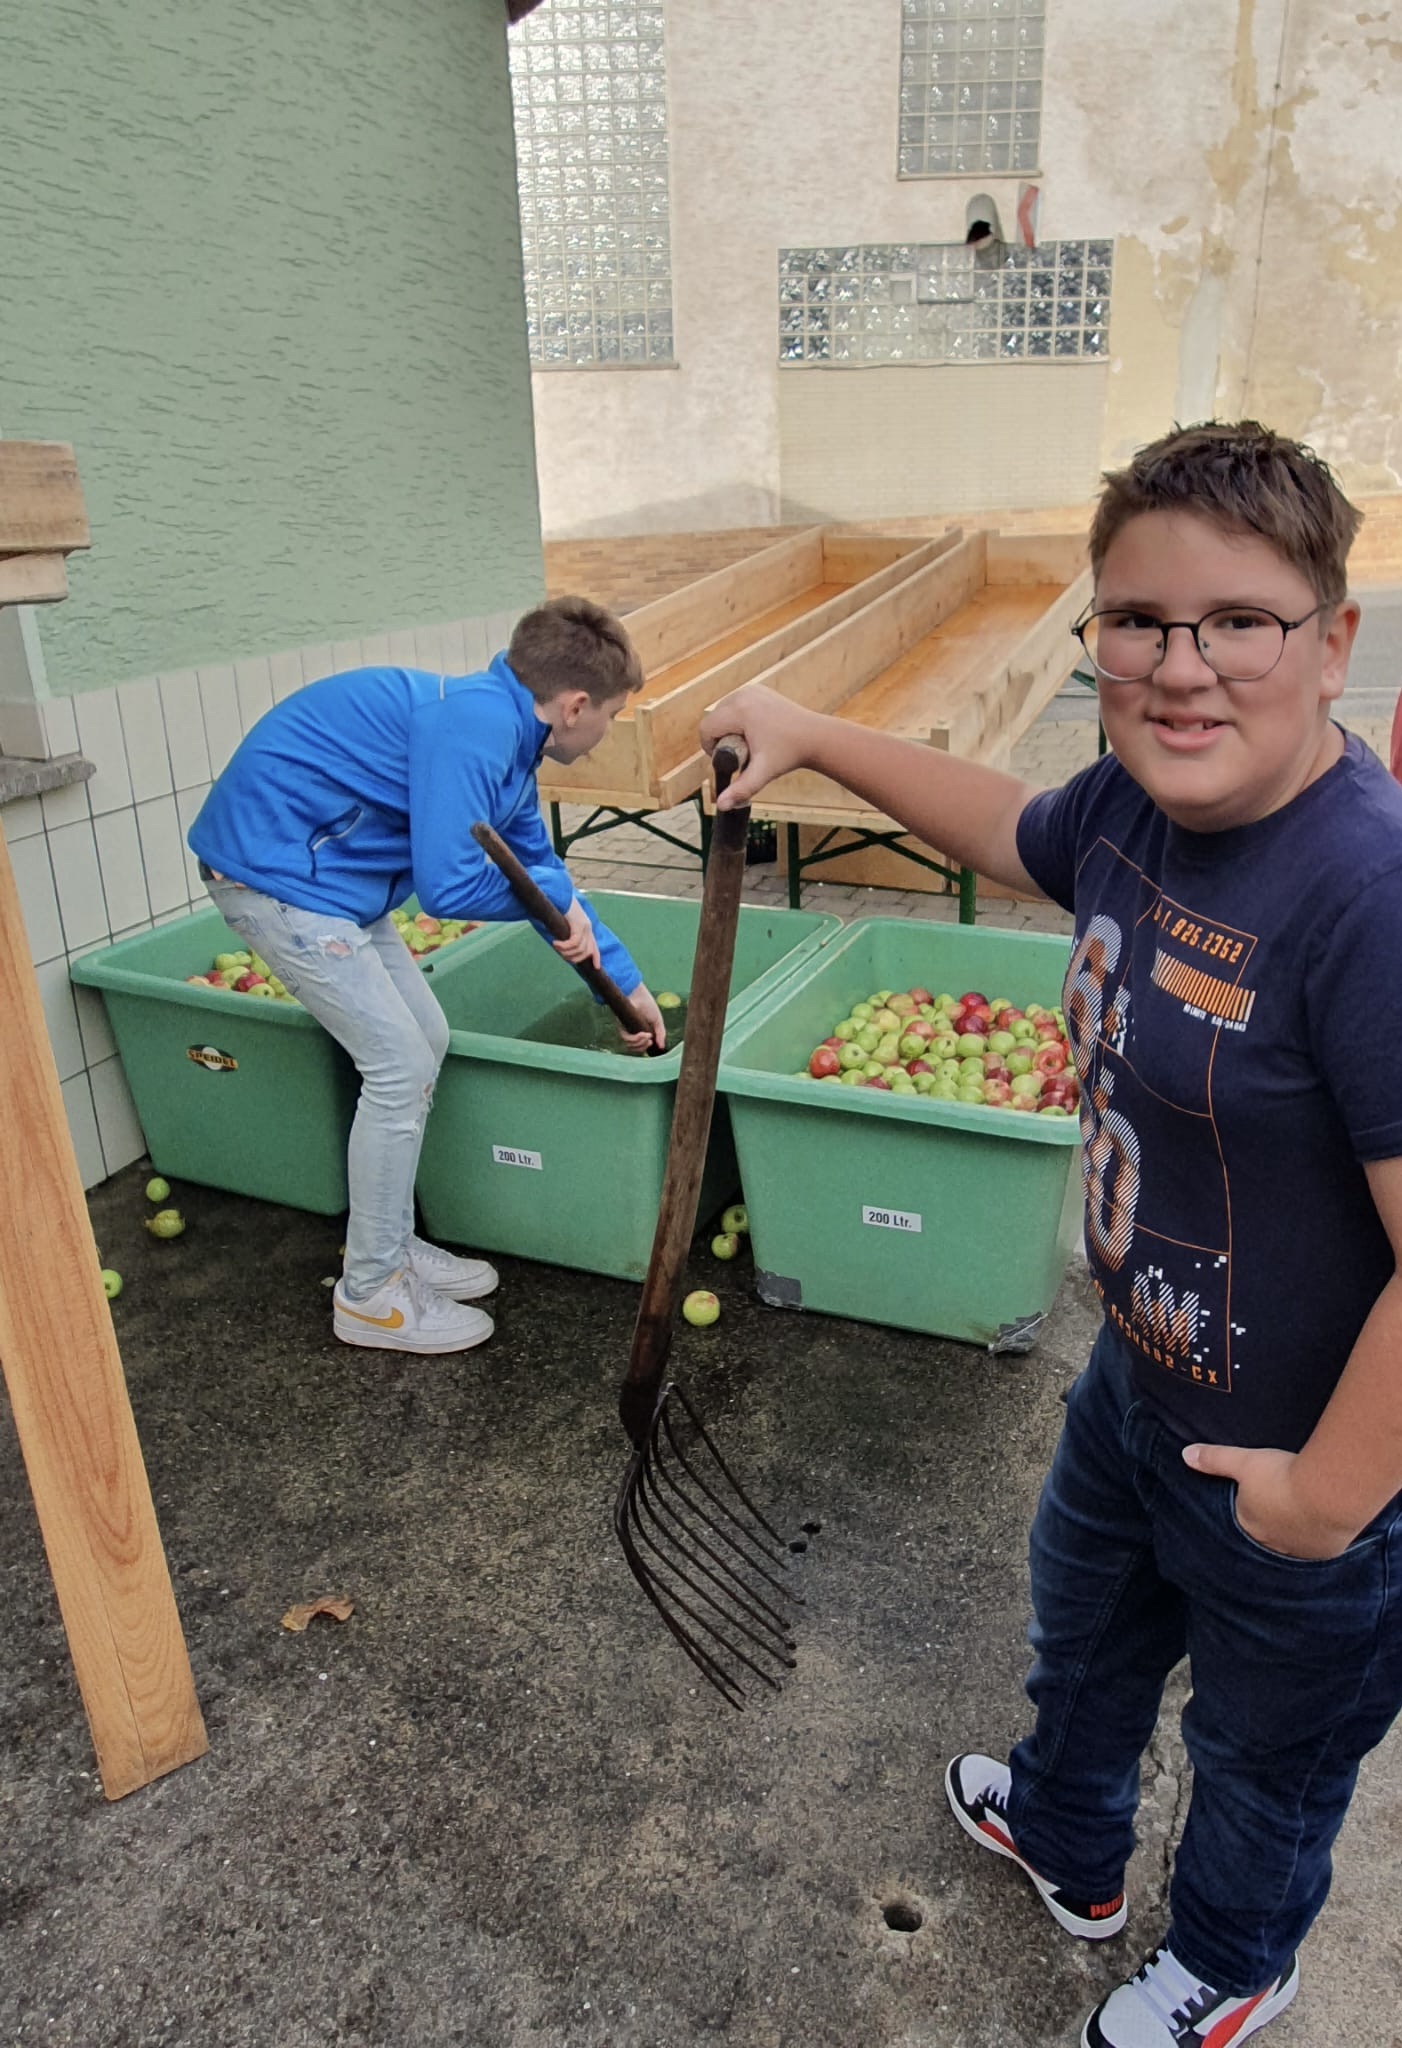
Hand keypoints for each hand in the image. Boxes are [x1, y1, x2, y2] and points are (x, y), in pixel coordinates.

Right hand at [552, 897, 600, 968]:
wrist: (559, 894)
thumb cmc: (558, 908)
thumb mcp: (563, 923)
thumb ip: (565, 933)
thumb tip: (559, 946)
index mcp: (586, 929)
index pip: (594, 946)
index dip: (596, 957)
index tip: (596, 967)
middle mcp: (588, 928)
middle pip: (587, 952)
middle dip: (574, 958)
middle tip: (561, 954)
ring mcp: (585, 926)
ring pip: (580, 949)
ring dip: (566, 952)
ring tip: (556, 947)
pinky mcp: (579, 924)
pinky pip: (574, 942)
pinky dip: (564, 946)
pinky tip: (556, 944)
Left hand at [619, 982, 665, 1053]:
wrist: (639, 995)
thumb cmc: (647, 1005)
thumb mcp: (658, 1021)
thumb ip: (660, 1034)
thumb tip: (661, 1047)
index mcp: (640, 1031)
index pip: (640, 1046)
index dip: (645, 1048)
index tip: (653, 1043)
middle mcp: (632, 1032)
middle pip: (634, 1048)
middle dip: (643, 1047)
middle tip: (650, 1041)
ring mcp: (626, 1029)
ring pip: (630, 1045)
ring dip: (641, 1043)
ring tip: (648, 1036)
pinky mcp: (621, 1026)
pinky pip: (626, 1038)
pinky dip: (636, 1039)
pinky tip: (643, 1034)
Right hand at [699, 683, 819, 810]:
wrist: (815, 737)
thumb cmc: (790, 754)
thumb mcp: (762, 772)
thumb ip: (740, 789)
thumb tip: (720, 806)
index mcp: (739, 711)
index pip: (706, 728)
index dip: (711, 747)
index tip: (728, 759)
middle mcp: (743, 695)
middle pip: (713, 719)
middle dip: (721, 738)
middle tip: (742, 752)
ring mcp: (751, 690)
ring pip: (723, 711)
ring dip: (728, 728)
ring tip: (749, 742)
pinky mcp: (758, 690)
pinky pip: (735, 704)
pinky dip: (738, 718)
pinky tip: (754, 731)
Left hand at [1182, 1442, 1356, 1559]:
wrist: (1329, 1494)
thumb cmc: (1282, 1477)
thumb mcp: (1245, 1461)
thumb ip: (1215, 1459)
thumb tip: (1185, 1455)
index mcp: (1249, 1525)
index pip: (1242, 1524)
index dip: (1247, 1513)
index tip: (1253, 1505)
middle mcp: (1272, 1544)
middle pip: (1266, 1538)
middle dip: (1270, 1526)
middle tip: (1277, 1513)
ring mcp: (1300, 1551)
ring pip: (1293, 1545)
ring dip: (1294, 1533)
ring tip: (1300, 1519)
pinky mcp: (1326, 1552)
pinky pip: (1318, 1548)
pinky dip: (1318, 1538)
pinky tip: (1323, 1527)